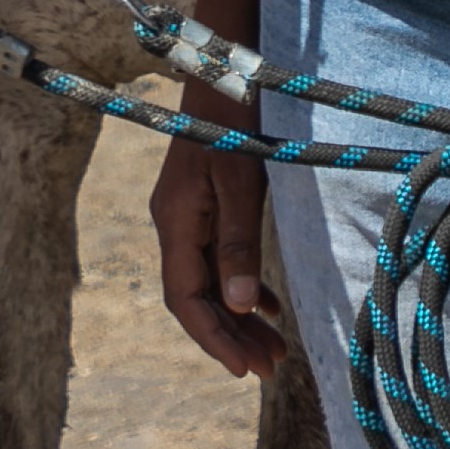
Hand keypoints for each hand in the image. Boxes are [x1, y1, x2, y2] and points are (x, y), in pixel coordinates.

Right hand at [151, 125, 288, 376]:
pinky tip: (266, 307)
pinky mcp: (204, 211)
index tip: (243, 369)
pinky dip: (242, 289)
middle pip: (197, 299)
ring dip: (239, 318)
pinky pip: (218, 263)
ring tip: (274, 350)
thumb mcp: (241, 183)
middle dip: (230, 337)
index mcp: (175, 224)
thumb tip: (240, 304)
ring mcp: (188, 219)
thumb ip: (237, 243)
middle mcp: (175, 227)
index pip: (185, 299)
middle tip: (269, 369)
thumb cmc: (234, 126)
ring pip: (210, 284)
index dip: (213, 338)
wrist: (225, 79)